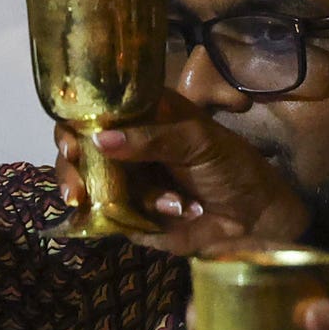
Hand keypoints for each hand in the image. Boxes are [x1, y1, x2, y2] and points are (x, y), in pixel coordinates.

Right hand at [53, 92, 310, 255]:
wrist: (257, 218)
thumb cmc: (232, 167)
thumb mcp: (198, 141)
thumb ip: (152, 138)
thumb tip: (99, 140)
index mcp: (138, 117)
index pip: (91, 111)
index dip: (72, 124)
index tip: (71, 144)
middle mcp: (121, 147)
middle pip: (75, 151)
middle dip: (72, 170)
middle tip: (78, 189)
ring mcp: (122, 182)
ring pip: (88, 186)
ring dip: (118, 197)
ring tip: (169, 205)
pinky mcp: (128, 215)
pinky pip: (110, 217)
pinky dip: (136, 217)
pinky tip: (173, 213)